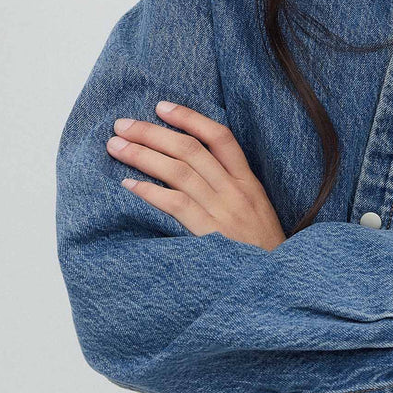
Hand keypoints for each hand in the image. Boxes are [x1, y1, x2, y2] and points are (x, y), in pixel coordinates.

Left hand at [106, 101, 286, 249]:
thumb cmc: (261, 252)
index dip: (189, 117)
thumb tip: (191, 168)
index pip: (220, 137)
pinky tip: (128, 185)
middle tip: (122, 125)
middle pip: (190, 149)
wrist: (276, 285)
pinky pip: (176, 205)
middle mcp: (236, 192)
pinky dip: (150, 192)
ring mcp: (223, 213)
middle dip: (152, 132)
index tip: (161, 106)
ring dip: (143, 155)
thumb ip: (233, 190)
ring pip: (179, 172)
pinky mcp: (209, 234)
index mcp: (248, 183)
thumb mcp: (257, 213)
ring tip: (116, 147)